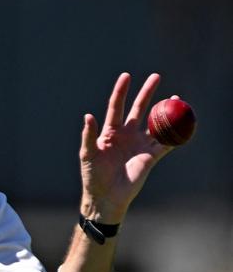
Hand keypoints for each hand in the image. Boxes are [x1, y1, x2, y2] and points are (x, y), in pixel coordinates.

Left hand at [79, 73, 173, 223]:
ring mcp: (139, 144)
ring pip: (155, 123)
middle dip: (147, 92)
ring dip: (165, 111)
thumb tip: (88, 116)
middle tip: (156, 76)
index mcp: (110, 131)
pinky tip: (184, 122)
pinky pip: (166, 143)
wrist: (106, 196)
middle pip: (139, 108)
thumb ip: (88, 135)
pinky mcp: (151, 156)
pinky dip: (176, 134)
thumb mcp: (87, 154)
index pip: (116, 106)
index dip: (121, 91)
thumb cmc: (93, 175)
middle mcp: (127, 134)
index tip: (126, 76)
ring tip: (176, 98)